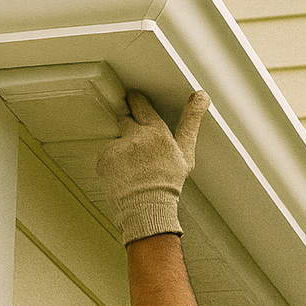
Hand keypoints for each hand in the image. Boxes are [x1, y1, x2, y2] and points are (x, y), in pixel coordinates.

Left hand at [96, 88, 210, 243]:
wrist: (147, 209)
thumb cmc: (167, 185)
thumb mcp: (185, 153)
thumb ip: (190, 121)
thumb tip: (201, 96)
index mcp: (156, 132)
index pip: (141, 105)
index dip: (137, 102)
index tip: (135, 100)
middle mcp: (135, 136)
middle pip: (125, 118)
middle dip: (127, 122)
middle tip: (134, 138)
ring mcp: (118, 147)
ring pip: (117, 140)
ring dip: (122, 148)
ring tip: (133, 168)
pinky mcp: (104, 159)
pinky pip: (106, 155)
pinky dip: (112, 163)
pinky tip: (124, 175)